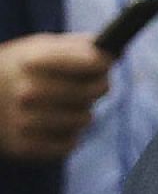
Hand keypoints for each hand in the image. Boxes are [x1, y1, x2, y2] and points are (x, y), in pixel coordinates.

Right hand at [0, 33, 111, 161]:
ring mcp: (23, 121)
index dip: (101, 61)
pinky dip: (66, 135)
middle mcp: (26, 91)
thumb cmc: (13, 71)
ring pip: (84, 118)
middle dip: (95, 87)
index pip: (89, 60)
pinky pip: (69, 144)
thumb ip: (73, 46)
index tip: (106, 61)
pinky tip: (52, 126)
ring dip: (79, 112)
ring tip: (63, 106)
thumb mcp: (34, 48)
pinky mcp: (23, 146)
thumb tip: (109, 49)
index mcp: (30, 60)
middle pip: (92, 91)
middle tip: (92, 86)